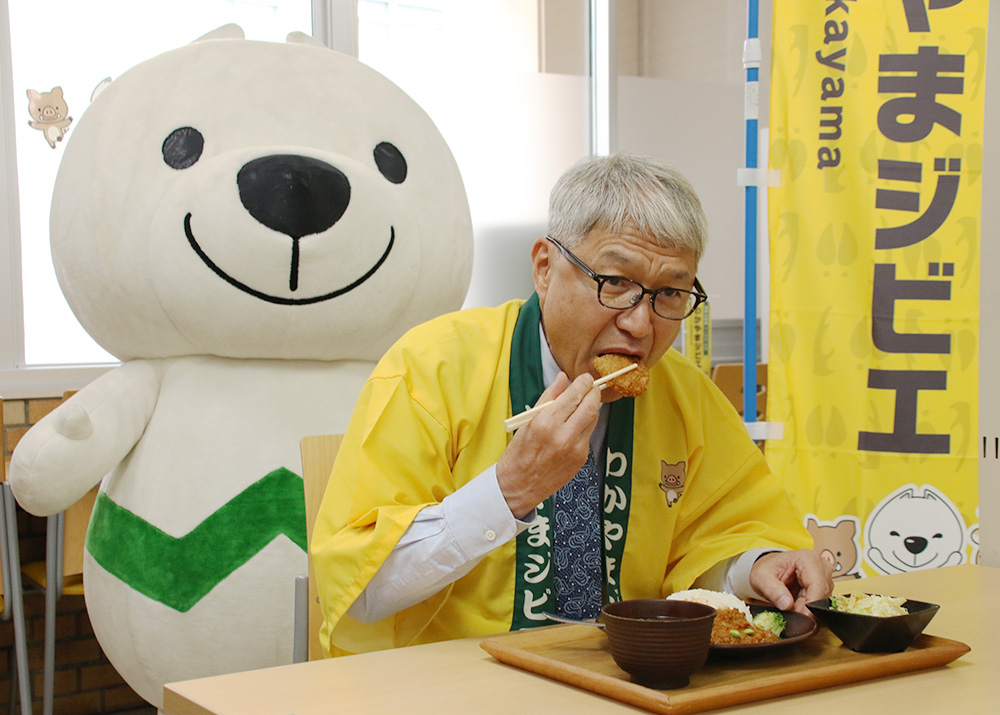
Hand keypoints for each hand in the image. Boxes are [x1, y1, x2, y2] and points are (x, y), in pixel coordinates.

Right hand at [496, 372, 601, 517]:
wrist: (519, 485)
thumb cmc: (520, 452)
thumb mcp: (528, 421)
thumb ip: (548, 397)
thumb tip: (562, 378)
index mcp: (546, 423)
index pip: (574, 396)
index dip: (583, 383)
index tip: (585, 378)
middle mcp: (564, 436)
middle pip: (591, 406)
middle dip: (593, 392)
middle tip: (590, 386)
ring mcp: (575, 449)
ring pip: (593, 420)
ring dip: (591, 407)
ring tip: (583, 403)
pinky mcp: (581, 459)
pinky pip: (588, 435)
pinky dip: (585, 425)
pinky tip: (575, 424)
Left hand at [749, 549, 833, 615]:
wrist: (768, 569)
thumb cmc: (766, 569)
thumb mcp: (761, 578)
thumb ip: (773, 591)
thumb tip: (787, 605)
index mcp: (808, 559)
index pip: (818, 585)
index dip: (810, 605)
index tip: (799, 616)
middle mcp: (821, 566)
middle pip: (822, 596)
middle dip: (806, 608)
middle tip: (788, 610)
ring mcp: (824, 577)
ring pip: (822, 602)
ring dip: (805, 608)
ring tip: (788, 603)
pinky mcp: (823, 587)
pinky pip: (819, 604)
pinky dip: (806, 608)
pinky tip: (795, 604)